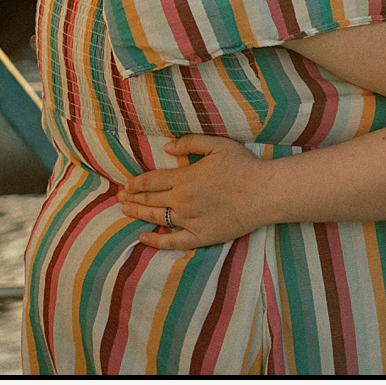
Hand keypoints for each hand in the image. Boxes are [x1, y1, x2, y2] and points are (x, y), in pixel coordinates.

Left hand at [117, 135, 267, 249]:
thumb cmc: (244, 166)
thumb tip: (167, 147)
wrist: (265, 192)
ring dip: (138, 214)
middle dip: (132, 198)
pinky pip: (172, 241)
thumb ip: (191, 143)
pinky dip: (155, 241)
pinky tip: (143, 238)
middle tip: (120, 198)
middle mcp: (182, 200)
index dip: (136, 183)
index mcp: (185, 178)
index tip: (126, 185)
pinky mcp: (199, 236)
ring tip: (125, 211)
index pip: (152, 181)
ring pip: (156, 218)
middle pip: (150, 200)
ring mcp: (189, 220)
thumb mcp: (219, 145)